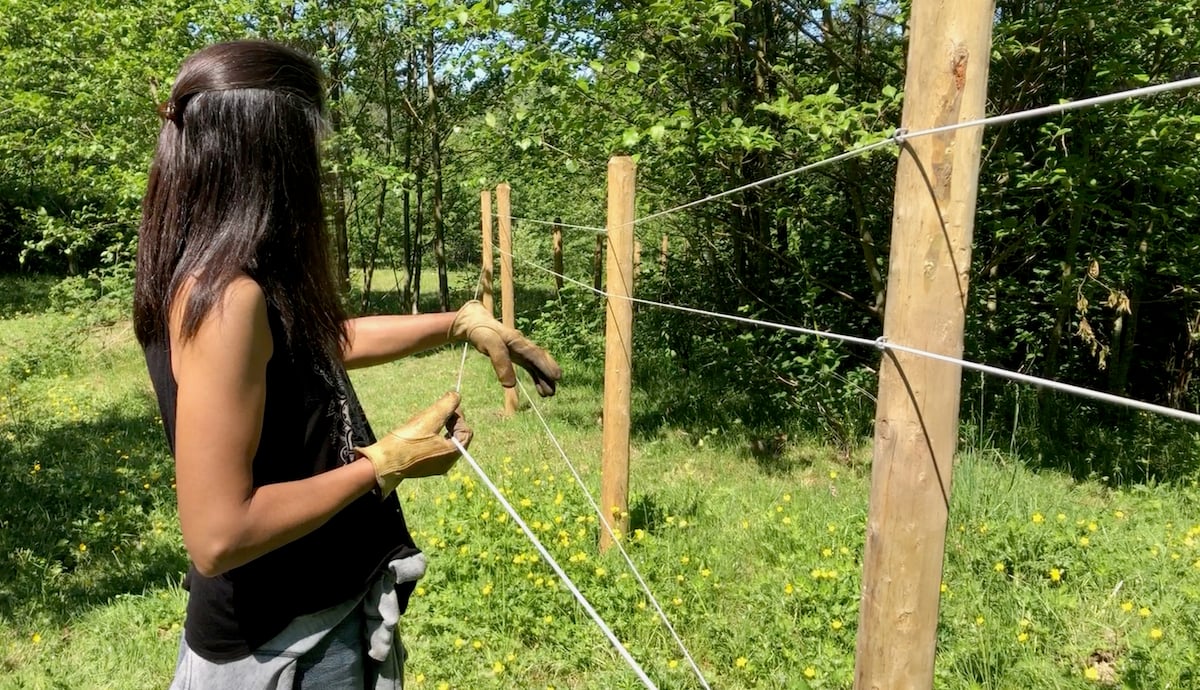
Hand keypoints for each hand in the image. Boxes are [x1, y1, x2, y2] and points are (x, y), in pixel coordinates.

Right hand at [355, 391, 471, 495]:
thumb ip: (446, 406)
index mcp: (451, 454)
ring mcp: (436, 467)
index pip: (465, 431)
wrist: (382, 463)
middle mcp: (447, 463)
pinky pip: (436, 449)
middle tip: (436, 412)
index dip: (458, 416)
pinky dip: (432, 437)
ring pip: (446, 442)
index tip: (445, 406)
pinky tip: (419, 431)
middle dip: (449, 422)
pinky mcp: (425, 466)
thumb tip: (457, 395)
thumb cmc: (405, 442)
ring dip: (440, 428)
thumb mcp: (428, 419)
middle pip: (457, 437)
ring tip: (426, 420)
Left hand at [448, 301, 562, 395]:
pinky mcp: (517, 356)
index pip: (535, 354)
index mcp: (518, 341)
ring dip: (544, 379)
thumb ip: (499, 361)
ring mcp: (521, 351)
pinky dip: (536, 378)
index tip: (556, 377)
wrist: (476, 324)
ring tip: (549, 394)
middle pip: (540, 360)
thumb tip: (510, 384)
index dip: (546, 366)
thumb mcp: (488, 344)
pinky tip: (541, 390)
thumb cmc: (482, 332)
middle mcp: (523, 345)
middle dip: (548, 373)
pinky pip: (531, 368)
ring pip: (537, 366)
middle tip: (555, 389)